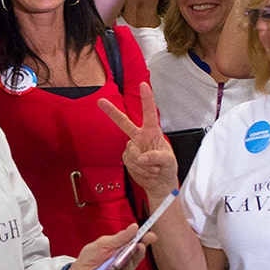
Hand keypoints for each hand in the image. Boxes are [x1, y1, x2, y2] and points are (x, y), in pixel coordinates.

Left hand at [69, 223, 157, 269]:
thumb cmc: (90, 257)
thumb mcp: (103, 243)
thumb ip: (119, 237)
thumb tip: (134, 227)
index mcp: (122, 248)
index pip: (136, 243)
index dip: (145, 239)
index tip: (151, 236)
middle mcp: (123, 260)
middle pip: (136, 256)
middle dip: (140, 251)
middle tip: (140, 245)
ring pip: (130, 268)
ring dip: (131, 262)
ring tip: (130, 256)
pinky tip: (120, 268)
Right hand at [99, 82, 178, 198]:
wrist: (159, 183)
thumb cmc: (167, 168)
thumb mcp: (168, 161)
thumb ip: (157, 157)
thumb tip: (143, 157)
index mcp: (152, 132)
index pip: (149, 113)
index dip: (147, 99)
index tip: (143, 86)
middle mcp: (140, 137)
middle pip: (124, 122)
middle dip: (112, 112)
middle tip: (100, 101)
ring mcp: (133, 148)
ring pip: (132, 153)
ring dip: (144, 165)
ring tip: (153, 168)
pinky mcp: (128, 158)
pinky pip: (129, 163)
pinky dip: (139, 170)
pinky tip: (146, 171)